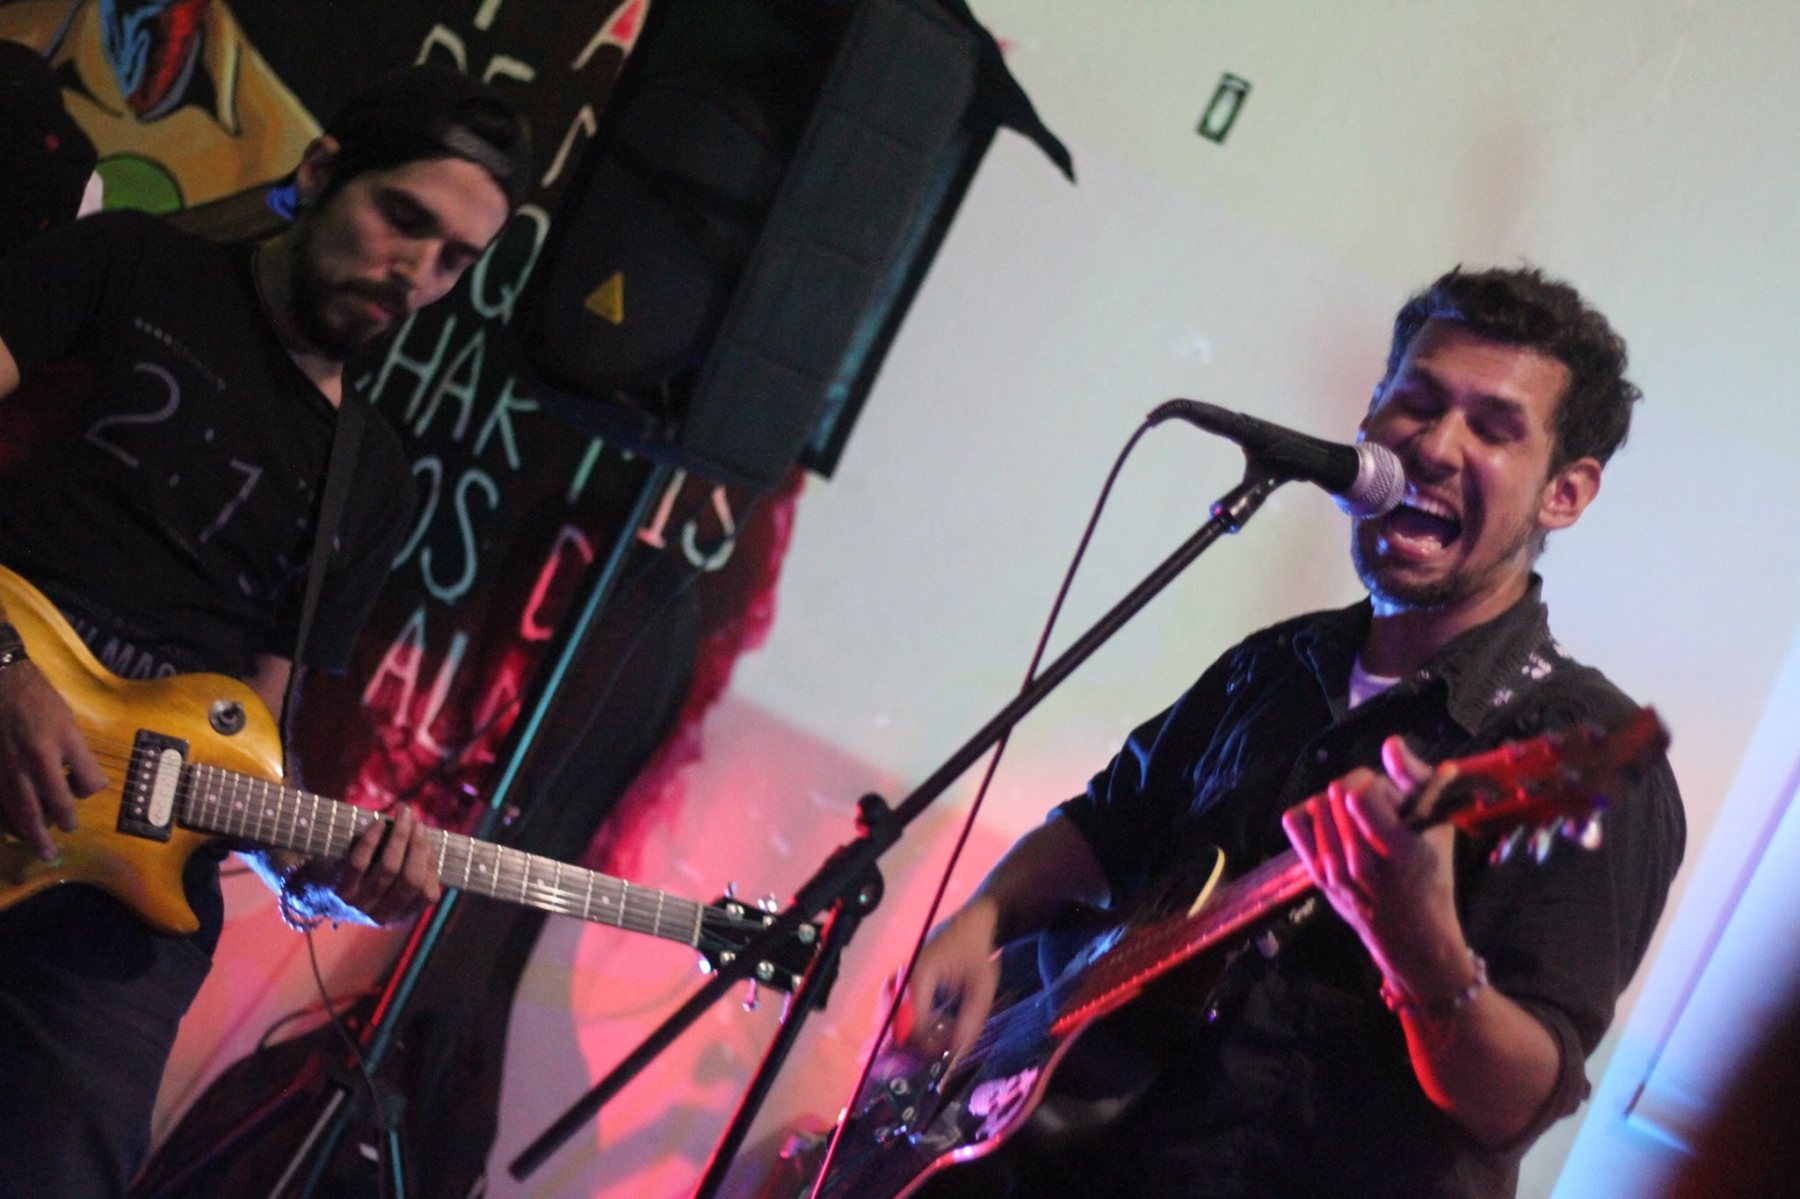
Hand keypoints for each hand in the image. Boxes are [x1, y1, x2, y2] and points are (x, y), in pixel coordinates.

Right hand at [0, 661, 106, 859]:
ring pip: (24, 810)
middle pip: (56, 802)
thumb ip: (73, 750)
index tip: (86, 790)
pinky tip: (15, 829)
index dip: (91, 789)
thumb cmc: (36, 697)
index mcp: (64, 740)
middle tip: (67, 833)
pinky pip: (2, 803)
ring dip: (35, 833)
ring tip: (43, 848)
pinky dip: (9, 819)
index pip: (89, 780)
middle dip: (64, 823)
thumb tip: (76, 780)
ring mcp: (10, 766)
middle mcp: (38, 757)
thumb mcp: (66, 718)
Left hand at [283, 803, 441, 925]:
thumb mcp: (390, 885)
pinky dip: (372, 840)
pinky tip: (378, 823)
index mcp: (402, 916)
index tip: (428, 839)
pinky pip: (360, 863)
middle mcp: (383, 916)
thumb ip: (409, 867)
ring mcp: (360, 905)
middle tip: (416, 820)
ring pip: (389, 868)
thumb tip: (425, 837)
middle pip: (411, 879)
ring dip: (400, 836)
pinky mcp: (340, 892)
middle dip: (417, 845)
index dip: (431, 864)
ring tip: (403, 814)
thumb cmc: (362, 879)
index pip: (427, 893)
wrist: (314, 892)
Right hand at [891, 896, 1000, 1059]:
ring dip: (903, 1039)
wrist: (969, 922)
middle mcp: (901, 976)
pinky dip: (901, 1028)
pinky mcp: (897, 982)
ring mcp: (896, 978)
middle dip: (908, 1047)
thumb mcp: (983, 986)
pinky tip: (918, 1035)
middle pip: (892, 1025)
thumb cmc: (977, 951)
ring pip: (887, 1020)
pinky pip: (890, 1012)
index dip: (925, 1045)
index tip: (943, 1054)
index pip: (912, 1024)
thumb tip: (959, 1050)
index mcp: (920, 974)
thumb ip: (972, 1019)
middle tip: (929, 1057)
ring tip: (925, 1047)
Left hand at [1281, 736, 1468, 993]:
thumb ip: (1416, 780)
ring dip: (1338, 802)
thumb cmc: (1432, 878)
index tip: (1389, 795)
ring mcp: (1334, 870)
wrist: (1414, 938)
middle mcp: (1360, 861)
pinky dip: (1313, 814)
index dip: (1373, 782)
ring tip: (1359, 821)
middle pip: (1336, 793)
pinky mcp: (1317, 875)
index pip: (1358, 793)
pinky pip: (1297, 822)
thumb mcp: (1439, 828)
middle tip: (1377, 808)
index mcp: (1397, 849)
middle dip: (1357, 789)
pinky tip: (1334, 825)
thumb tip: (1391, 744)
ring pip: (1317, 805)